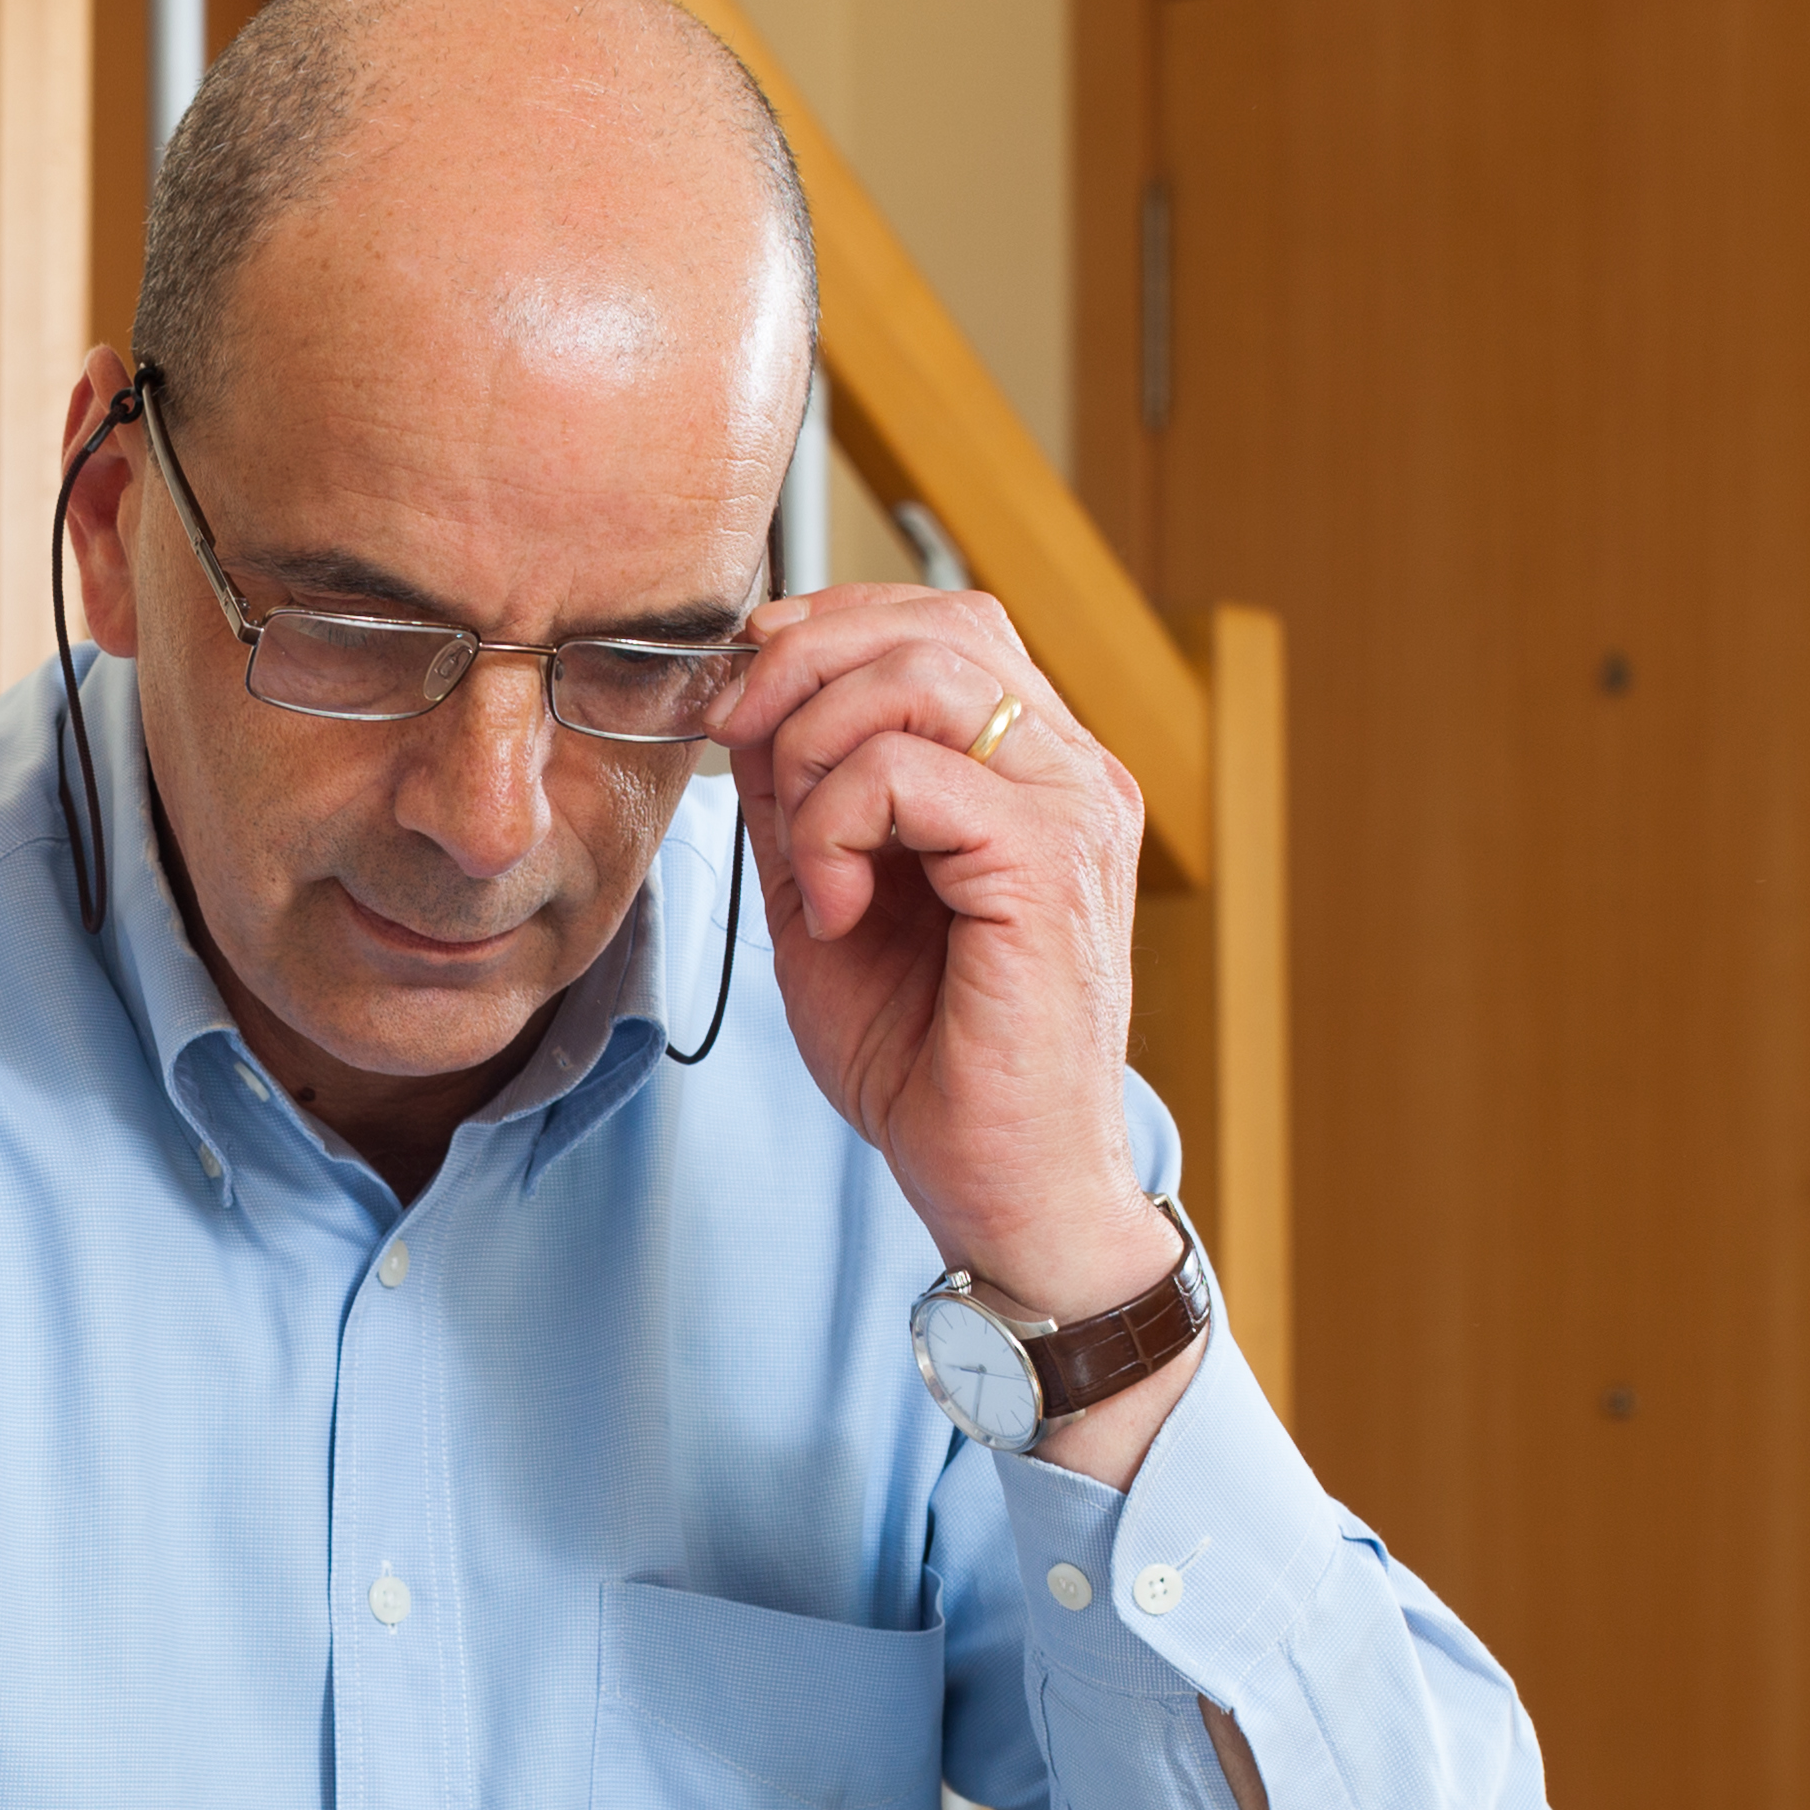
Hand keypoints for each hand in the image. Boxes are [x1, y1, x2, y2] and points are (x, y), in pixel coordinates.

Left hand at [711, 585, 1194, 1479]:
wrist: (1004, 1187)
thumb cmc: (932, 1063)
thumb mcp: (827, 900)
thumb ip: (800, 798)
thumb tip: (746, 702)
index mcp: (1031, 771)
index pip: (940, 622)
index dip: (824, 631)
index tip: (737, 701)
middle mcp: (1072, 772)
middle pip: (934, 624)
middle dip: (800, 666)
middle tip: (735, 744)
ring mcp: (1074, 810)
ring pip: (925, 676)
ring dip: (817, 748)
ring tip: (805, 855)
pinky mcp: (1051, 865)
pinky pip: (913, 775)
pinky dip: (838, 825)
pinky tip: (836, 910)